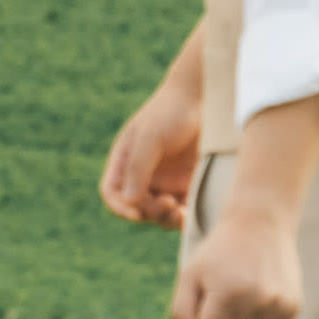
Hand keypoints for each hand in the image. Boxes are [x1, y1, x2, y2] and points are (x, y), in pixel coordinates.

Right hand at [101, 61, 205, 225]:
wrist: (205, 97)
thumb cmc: (172, 111)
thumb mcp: (150, 136)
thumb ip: (138, 167)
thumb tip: (129, 201)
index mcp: (125, 161)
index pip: (112, 193)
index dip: (120, 207)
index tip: (136, 214)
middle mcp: (144, 175)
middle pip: (137, 207)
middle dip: (149, 213)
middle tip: (168, 205)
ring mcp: (167, 181)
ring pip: (160, 214)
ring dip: (168, 220)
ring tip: (181, 214)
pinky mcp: (189, 184)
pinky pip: (184, 209)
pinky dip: (186, 216)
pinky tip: (193, 214)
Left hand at [175, 203, 306, 318]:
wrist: (261, 224)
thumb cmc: (220, 252)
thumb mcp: (191, 273)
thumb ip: (183, 310)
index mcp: (227, 293)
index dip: (205, 314)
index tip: (210, 293)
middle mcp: (257, 300)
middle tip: (227, 292)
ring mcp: (278, 304)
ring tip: (242, 298)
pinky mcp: (294, 306)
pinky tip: (260, 301)